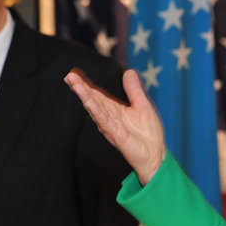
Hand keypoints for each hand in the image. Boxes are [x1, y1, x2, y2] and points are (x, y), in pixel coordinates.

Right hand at [65, 68, 165, 184]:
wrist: (156, 155)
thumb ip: (134, 90)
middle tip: (69, 76)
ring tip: (74, 84)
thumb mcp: (143, 106)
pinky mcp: (116, 135)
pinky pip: (104, 121)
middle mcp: (109, 117)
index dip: (86, 84)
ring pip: (95, 108)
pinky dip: (96, 110)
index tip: (74, 72)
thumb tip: (129, 71)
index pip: (97, 94)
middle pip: (92, 99)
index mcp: (114, 109)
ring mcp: (111, 126)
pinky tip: (88, 102)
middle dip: (80, 88)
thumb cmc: (148, 134)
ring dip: (84, 96)